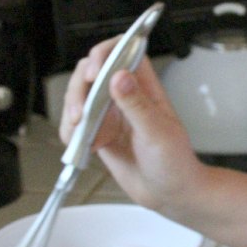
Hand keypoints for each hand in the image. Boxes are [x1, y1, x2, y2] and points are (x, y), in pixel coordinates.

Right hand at [60, 41, 202, 213]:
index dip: (105, 53)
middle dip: (80, 87)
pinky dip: (71, 132)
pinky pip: (75, 123)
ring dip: (72, 110)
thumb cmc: (176, 163)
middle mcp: (126, 95)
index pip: (123, 51)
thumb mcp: (158, 133)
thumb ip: (137, 105)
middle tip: (81, 112)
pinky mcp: (98, 132)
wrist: (171, 195)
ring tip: (81, 132)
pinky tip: (84, 146)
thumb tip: (120, 76)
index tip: (96, 72)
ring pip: (79, 96)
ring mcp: (110, 114)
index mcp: (145, 87)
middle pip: (92, 71)